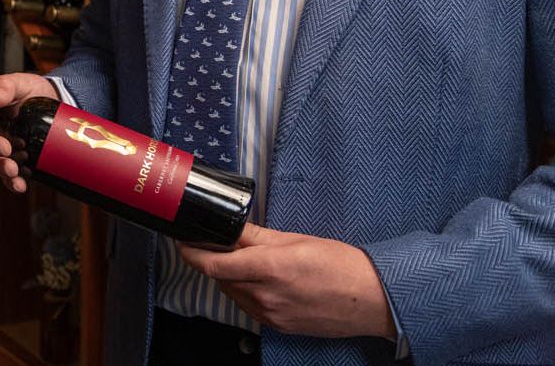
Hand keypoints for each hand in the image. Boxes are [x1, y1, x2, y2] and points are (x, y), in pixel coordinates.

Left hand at [179, 224, 396, 339]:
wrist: (372, 300)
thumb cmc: (339, 264)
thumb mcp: (294, 240)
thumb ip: (255, 236)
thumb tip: (228, 228)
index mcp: (268, 268)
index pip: (214, 264)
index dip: (192, 254)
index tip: (182, 242)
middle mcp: (265, 295)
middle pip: (221, 278)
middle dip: (213, 260)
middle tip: (215, 242)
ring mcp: (271, 315)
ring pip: (234, 293)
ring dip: (229, 276)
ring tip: (243, 259)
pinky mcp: (278, 326)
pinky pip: (249, 307)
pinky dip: (244, 291)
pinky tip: (258, 279)